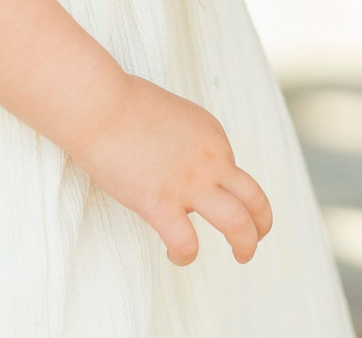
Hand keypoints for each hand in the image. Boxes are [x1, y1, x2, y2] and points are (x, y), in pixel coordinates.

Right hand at [63, 72, 273, 266]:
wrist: (100, 105)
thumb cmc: (124, 105)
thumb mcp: (175, 115)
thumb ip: (185, 142)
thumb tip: (178, 165)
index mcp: (213, 136)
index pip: (230, 172)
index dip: (220, 188)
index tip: (204, 195)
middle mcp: (211, 160)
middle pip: (254, 199)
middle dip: (261, 223)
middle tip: (256, 238)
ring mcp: (189, 183)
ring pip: (237, 222)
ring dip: (246, 244)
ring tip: (242, 256)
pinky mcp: (160, 204)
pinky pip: (186, 243)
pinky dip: (185, 255)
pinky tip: (176, 254)